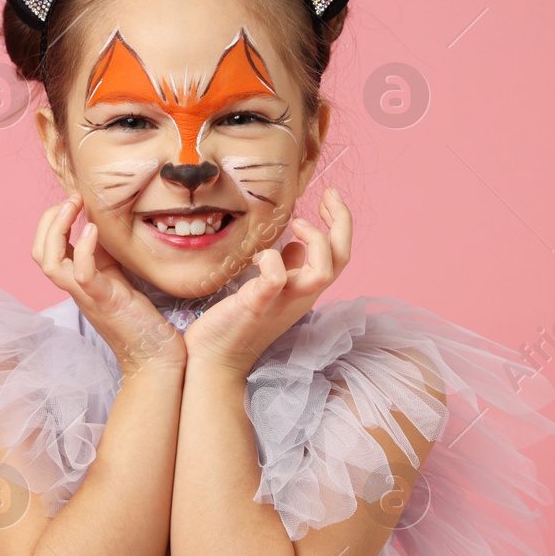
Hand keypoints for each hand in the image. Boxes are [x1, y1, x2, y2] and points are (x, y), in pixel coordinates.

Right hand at [32, 192, 186, 375]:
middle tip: (70, 199)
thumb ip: (104, 253)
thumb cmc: (140, 318)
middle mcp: (76, 288)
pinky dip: (83, 248)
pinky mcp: (104, 301)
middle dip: (48, 221)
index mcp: (77, 280)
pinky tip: (91, 230)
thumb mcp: (117, 276)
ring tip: (73, 207)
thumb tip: (99, 221)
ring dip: (56, 230)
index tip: (73, 199)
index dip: (51, 221)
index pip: (46, 249)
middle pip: (39, 253)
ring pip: (49, 264)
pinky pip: (81, 275)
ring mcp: (87, 296)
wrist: (155, 356)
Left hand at [181, 188, 352, 377]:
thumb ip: (285, 268)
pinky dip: (271, 259)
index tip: (329, 197)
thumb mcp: (267, 289)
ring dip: (315, 240)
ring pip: (322, 272)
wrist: (213, 360)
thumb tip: (294, 246)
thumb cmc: (236, 324)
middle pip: (340, 259)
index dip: (341, 224)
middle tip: (328, 195)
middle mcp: (301, 297)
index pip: (338, 255)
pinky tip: (256, 256)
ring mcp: (282, 302)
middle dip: (341, 223)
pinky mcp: (257, 306)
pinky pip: (276, 278)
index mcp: (304, 289)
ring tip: (296, 225)